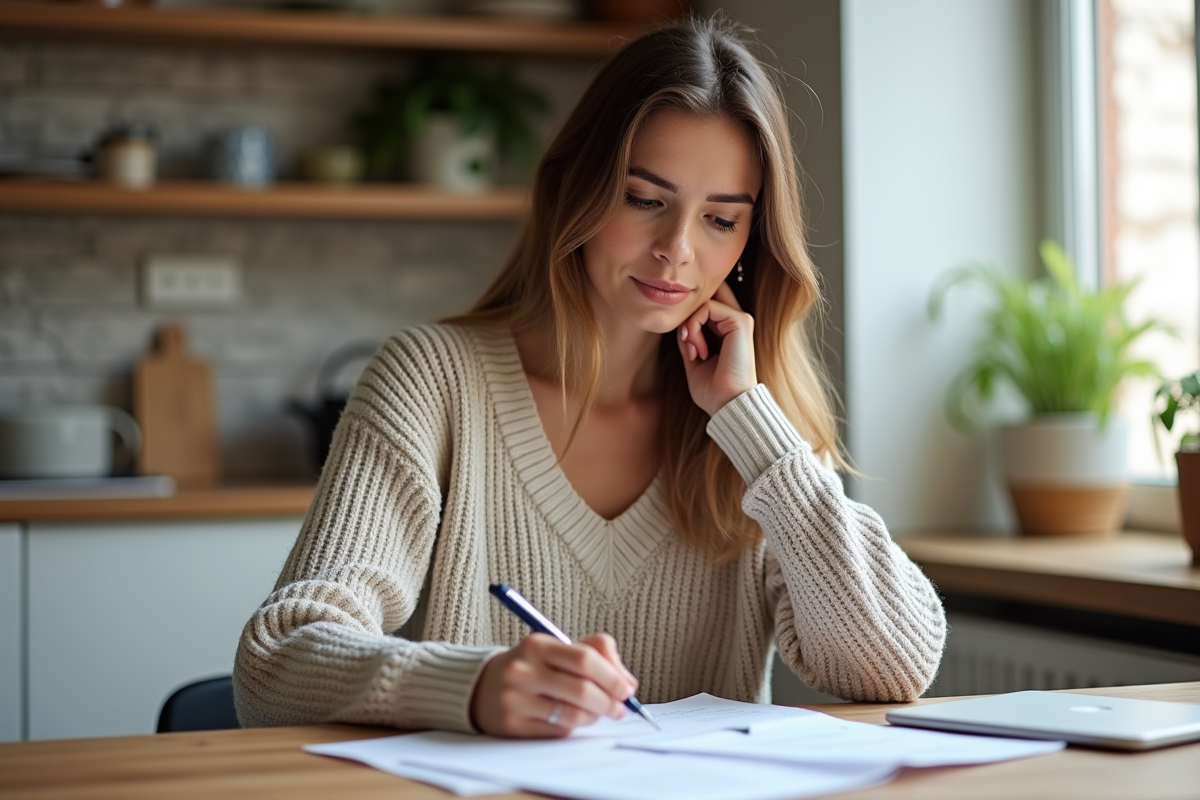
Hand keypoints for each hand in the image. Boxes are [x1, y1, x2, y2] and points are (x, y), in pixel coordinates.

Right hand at [469, 632, 636, 737]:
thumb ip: (596, 653)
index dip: (613, 676)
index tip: (627, 689)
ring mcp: (515, 699)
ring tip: (598, 713)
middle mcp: (523, 670)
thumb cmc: (532, 666)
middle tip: (620, 708)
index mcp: (537, 645)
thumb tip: (627, 682)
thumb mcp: (557, 648)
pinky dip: (574, 727)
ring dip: (594, 717)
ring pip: (573, 715)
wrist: (482, 687)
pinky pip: (558, 731)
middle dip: (610, 702)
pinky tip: (575, 720)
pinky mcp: (512, 725)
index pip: (585, 659)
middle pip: (582, 690)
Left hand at [676, 281, 757, 415]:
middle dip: (688, 314)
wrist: (727, 404)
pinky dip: (694, 327)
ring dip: (689, 326)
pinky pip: (706, 308)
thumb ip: (688, 340)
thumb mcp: (693, 361)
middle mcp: (736, 322)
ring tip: (693, 351)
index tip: (684, 343)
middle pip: (707, 295)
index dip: (688, 315)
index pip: (707, 305)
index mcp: (728, 331)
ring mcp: (739, 319)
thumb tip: (680, 325)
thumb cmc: (713, 390)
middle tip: (685, 340)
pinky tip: (698, 350)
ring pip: (702, 303)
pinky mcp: (740, 321)